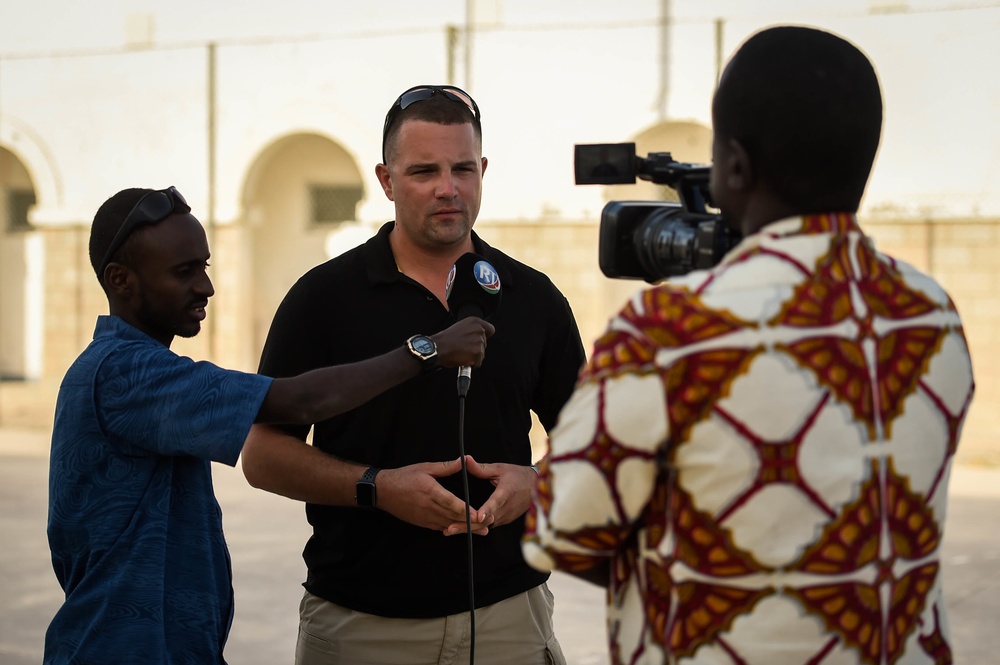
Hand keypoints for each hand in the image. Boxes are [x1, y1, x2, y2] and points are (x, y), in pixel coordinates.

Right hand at [376, 459, 492, 534]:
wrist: (383, 491)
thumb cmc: (404, 477)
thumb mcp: (425, 467)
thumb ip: (446, 467)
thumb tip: (464, 461)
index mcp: (431, 491)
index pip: (452, 503)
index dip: (466, 510)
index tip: (480, 514)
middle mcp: (429, 507)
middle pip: (454, 517)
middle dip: (472, 522)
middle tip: (489, 524)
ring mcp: (426, 517)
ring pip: (449, 525)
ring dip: (466, 529)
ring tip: (482, 530)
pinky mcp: (423, 523)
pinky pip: (441, 527)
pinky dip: (453, 529)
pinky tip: (463, 531)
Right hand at [431, 318, 494, 368]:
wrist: (438, 348)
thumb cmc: (445, 340)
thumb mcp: (461, 327)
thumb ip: (472, 330)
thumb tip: (478, 337)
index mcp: (475, 321)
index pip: (490, 329)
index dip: (485, 336)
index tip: (479, 340)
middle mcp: (479, 330)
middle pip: (485, 343)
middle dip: (476, 348)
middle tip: (463, 348)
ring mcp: (479, 342)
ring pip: (481, 354)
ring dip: (473, 356)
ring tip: (461, 353)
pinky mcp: (478, 353)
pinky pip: (478, 363)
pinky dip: (471, 364)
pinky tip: (462, 359)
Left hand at [443, 455, 534, 535]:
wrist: (537, 486)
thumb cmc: (518, 475)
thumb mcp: (500, 468)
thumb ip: (481, 468)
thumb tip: (465, 460)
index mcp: (506, 492)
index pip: (495, 502)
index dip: (487, 510)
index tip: (478, 516)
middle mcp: (507, 508)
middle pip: (487, 520)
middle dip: (468, 525)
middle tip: (451, 528)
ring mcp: (507, 517)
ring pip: (487, 526)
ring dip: (470, 529)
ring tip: (451, 530)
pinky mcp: (506, 521)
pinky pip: (490, 526)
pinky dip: (477, 528)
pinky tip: (462, 529)